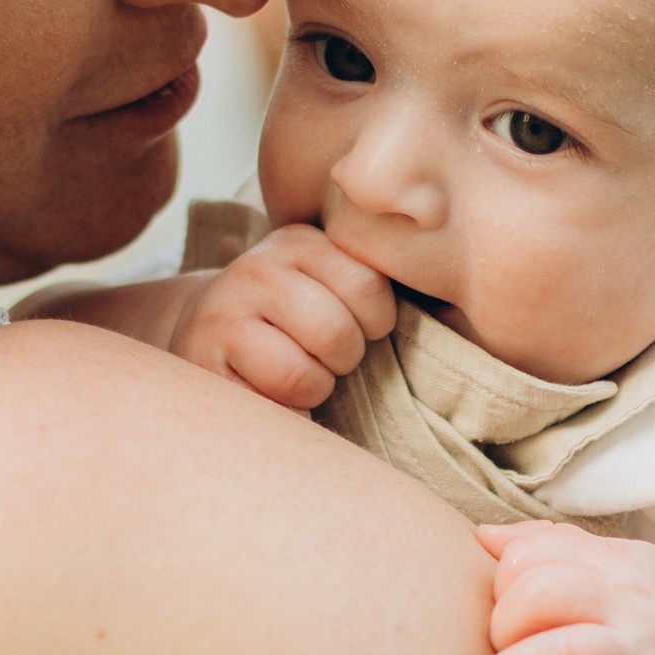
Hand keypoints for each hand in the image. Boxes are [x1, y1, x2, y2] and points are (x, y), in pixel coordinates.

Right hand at [169, 225, 395, 410]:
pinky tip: (270, 391)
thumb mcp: (329, 282)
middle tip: (324, 356)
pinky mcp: (201, 362)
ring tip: (298, 374)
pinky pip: (265, 406)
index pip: (370, 289)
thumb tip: (453, 303)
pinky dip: (284, 412)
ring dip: (312, 390)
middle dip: (343, 360)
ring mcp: (222, 315)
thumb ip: (372, 282)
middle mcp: (255, 268)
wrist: (205, 332)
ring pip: (301, 376)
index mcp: (298, 242)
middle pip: (337, 334)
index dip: (375, 323)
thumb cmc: (292, 318)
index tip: (356, 325)